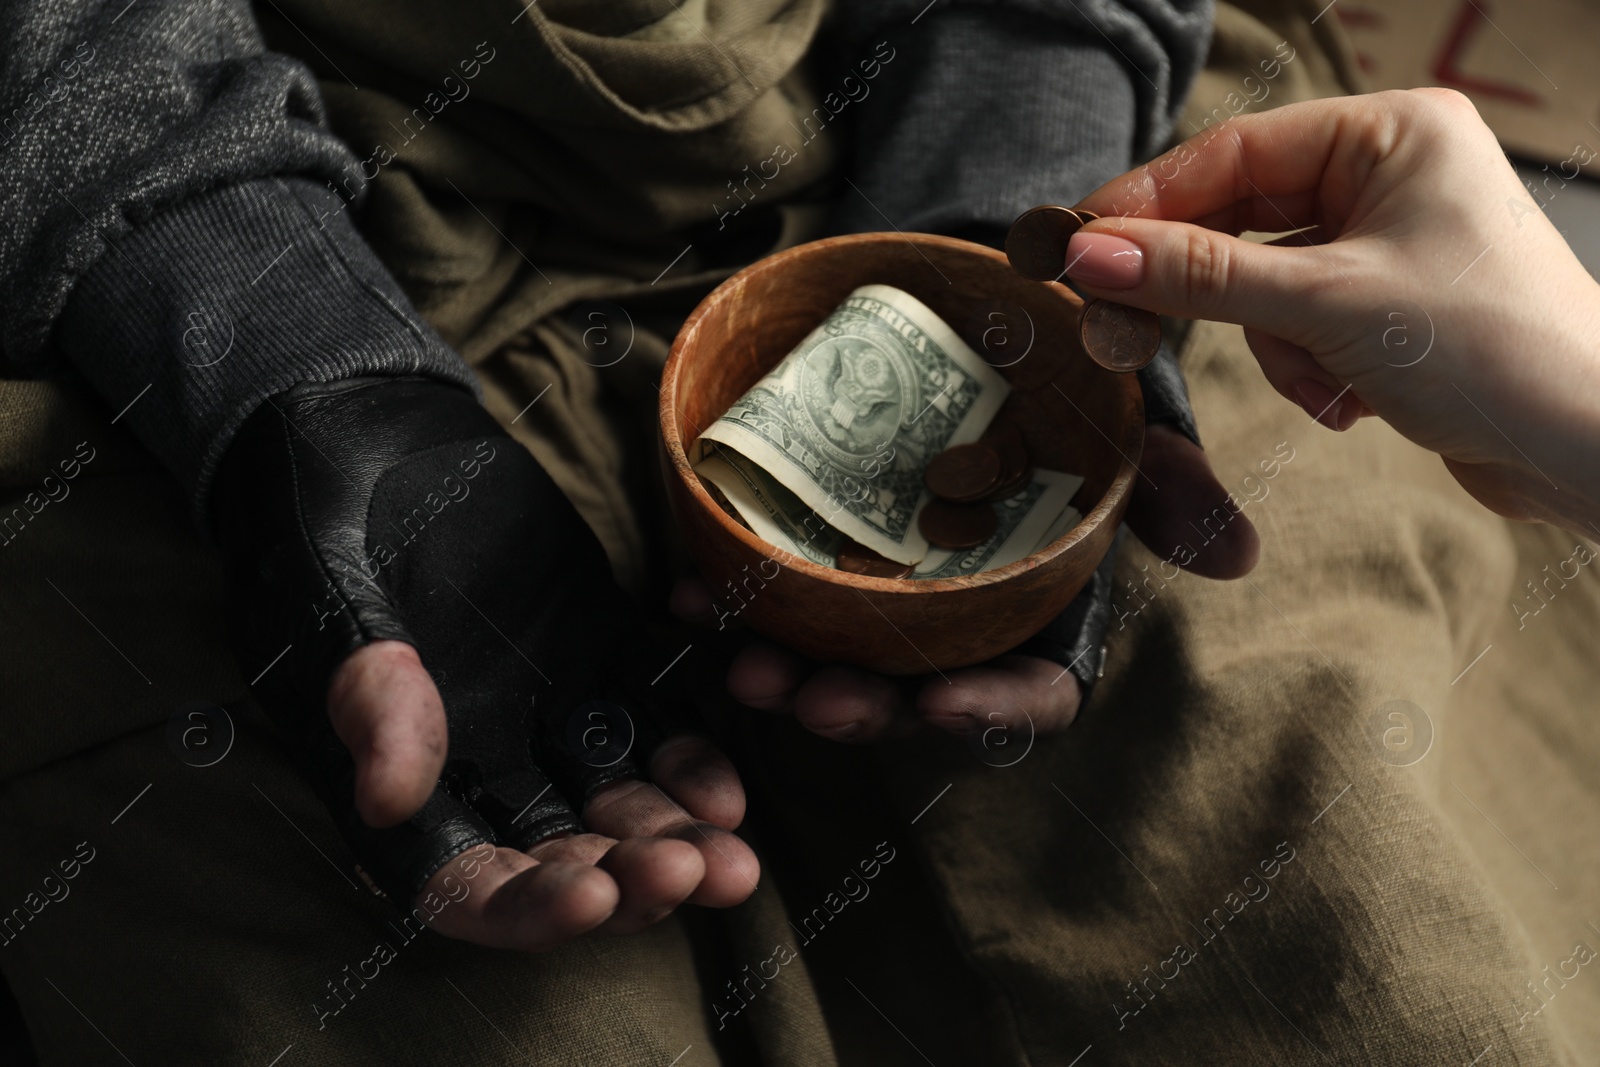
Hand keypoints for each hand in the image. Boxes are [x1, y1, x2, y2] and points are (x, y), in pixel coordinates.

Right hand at [212, 377, 756, 950]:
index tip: (591, 896)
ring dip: (674, 832)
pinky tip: (728, 786)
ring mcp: (544, 710)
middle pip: (561, 855)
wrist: (361, 431)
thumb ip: (365, 700)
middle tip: (693, 874)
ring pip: (617, 799)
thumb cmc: (312, 528)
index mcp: (399, 781)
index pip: (462, 882)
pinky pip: (652, 716)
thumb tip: (390, 802)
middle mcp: (479, 765)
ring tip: (733, 855)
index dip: (527, 907)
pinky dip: (689, 754)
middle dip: (627, 879)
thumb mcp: (327, 610)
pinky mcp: (596, 651)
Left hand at [675, 418, 1257, 743]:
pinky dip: (727, 595)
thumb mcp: (1128, 429)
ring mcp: (883, 583)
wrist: (988, 308)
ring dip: (786, 668)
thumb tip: (1237, 557)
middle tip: (808, 694)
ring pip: (834, 654)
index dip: (987, 709)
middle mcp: (955, 611)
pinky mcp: (820, 544)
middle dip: (859, 705)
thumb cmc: (1070, 384)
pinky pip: (771, 588)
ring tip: (742, 658)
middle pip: (911, 690)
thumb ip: (1170, 490)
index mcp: (1034, 606)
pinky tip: (689, 590)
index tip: (937, 704)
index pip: (1028, 689)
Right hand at [1063, 88, 1599, 535]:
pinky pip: (1300, 323)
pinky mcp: (1389, 304)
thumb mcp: (1325, 304)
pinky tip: (1352, 400)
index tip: (1078, 243)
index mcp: (1393, 132)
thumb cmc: (1487, 347)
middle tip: (1131, 322)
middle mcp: (1393, 173)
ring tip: (1327, 383)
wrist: (1588, 445)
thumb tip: (1090, 254)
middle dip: (1221, 291)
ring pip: (1266, 283)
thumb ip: (1201, 276)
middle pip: (1246, 218)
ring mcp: (1391, 241)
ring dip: (1279, 346)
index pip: (1237, 152)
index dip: (1151, 202)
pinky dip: (1308, 368)